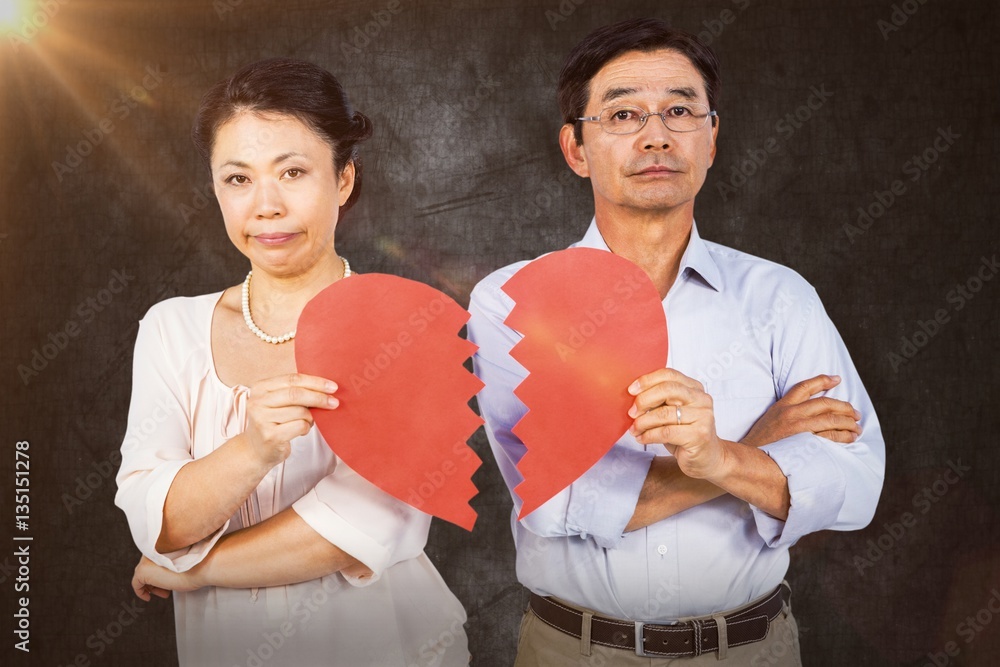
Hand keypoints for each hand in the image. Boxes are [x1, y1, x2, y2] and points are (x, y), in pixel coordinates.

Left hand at [131, 556, 201, 601]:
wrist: (201, 566)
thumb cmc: (196, 565)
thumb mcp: (181, 561)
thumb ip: (169, 562)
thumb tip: (162, 574)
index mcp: (161, 544)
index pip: (154, 559)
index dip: (159, 572)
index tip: (167, 581)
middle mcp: (152, 549)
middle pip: (147, 567)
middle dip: (155, 580)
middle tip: (166, 589)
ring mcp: (146, 559)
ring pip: (142, 575)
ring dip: (151, 586)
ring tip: (165, 592)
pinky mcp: (142, 570)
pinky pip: (136, 583)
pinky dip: (141, 592)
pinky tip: (148, 597)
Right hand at [244, 373, 338, 466]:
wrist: (256, 450)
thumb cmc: (274, 422)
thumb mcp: (279, 402)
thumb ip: (296, 391)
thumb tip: (327, 388)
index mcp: (260, 388)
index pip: (292, 379)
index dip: (315, 382)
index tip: (332, 386)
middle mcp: (258, 402)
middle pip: (296, 394)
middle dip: (319, 397)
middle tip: (334, 402)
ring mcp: (262, 419)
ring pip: (301, 412)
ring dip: (311, 417)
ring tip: (307, 421)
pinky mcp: (271, 435)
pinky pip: (300, 426)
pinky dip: (306, 428)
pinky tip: (300, 430)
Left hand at [627, 369, 725, 479]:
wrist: (708, 458)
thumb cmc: (685, 434)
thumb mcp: (672, 413)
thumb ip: (660, 401)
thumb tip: (633, 396)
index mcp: (695, 388)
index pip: (669, 375)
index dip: (647, 380)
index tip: (631, 390)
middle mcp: (702, 400)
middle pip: (667, 390)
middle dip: (644, 400)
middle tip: (631, 412)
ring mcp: (703, 417)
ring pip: (664, 413)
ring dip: (643, 422)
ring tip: (634, 429)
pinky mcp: (699, 435)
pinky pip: (666, 432)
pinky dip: (649, 435)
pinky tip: (642, 438)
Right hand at [742, 375, 860, 447]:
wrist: (749, 460)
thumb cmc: (759, 444)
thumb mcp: (769, 421)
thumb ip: (785, 414)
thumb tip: (806, 413)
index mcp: (782, 406)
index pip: (804, 387)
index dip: (823, 380)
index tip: (837, 379)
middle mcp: (791, 414)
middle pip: (825, 403)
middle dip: (844, 407)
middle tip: (855, 413)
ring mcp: (799, 429)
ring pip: (831, 419)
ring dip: (848, 423)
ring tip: (856, 428)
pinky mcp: (805, 444)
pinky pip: (830, 437)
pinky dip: (843, 437)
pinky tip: (850, 439)